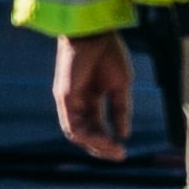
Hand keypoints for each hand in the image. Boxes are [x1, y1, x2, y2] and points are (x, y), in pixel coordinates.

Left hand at [53, 34, 133, 160]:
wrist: (96, 31)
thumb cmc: (109, 52)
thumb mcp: (121, 86)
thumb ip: (120, 110)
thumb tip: (124, 134)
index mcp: (90, 97)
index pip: (96, 125)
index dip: (109, 140)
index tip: (123, 151)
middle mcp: (77, 102)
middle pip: (87, 132)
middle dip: (103, 147)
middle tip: (120, 156)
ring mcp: (69, 101)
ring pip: (78, 133)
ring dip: (96, 145)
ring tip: (114, 150)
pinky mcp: (64, 97)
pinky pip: (72, 125)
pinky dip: (88, 136)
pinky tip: (103, 140)